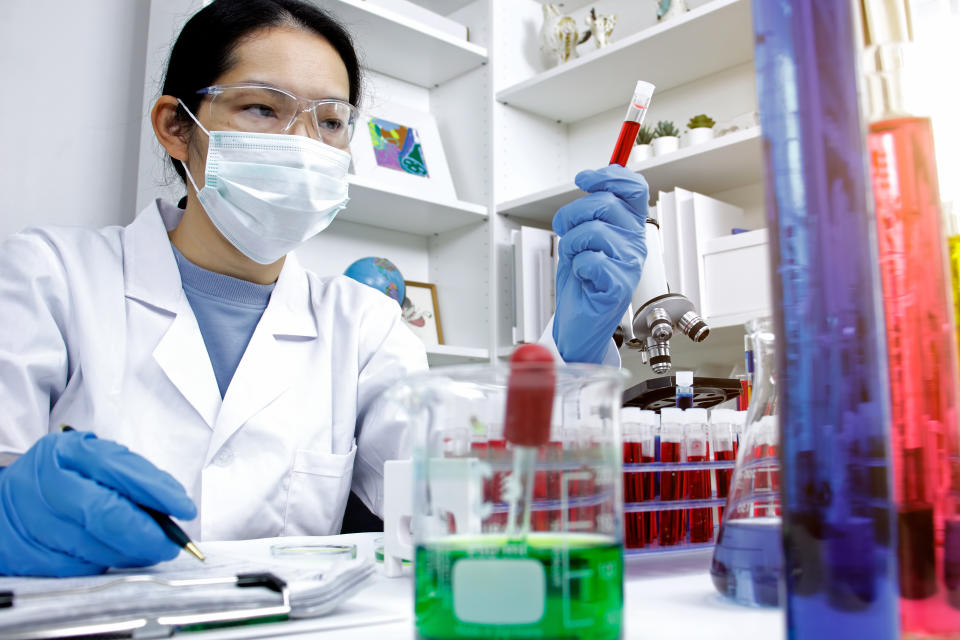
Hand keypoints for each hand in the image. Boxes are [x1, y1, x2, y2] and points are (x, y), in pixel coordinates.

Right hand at [0, 430, 196, 576]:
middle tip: (171, 544)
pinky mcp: (24, 554)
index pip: (120, 472)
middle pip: (104, 515)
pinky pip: (74, 568)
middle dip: (147, 534)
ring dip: (130, 554)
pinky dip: (103, 565)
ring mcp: (31, 520)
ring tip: (149, 550)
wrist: (8, 499)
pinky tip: (115, 557)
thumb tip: (173, 501)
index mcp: (68, 452)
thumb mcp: (95, 459)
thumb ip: (133, 475)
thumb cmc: (63, 476)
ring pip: (93, 547)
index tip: (184, 509)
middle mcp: (46, 483)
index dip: (157, 493)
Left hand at [552, 165, 647, 362]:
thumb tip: (595, 176)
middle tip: (566, 232)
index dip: (609, 177)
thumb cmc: (582, 279)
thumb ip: (594, 208)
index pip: (633, 188)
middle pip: (605, 204)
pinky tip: (584, 277)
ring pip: (593, 231)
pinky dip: (577, 267)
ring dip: (572, 244)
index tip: (585, 178)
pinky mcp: (619, 286)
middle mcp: (634, 244)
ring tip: (576, 259)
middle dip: (573, 215)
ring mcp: (629, 265)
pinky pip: (590, 260)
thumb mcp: (585, 234)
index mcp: (630, 228)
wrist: (578, 319)